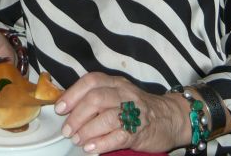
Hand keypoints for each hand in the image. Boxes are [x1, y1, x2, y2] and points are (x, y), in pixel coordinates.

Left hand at [54, 72, 185, 153]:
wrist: (171, 117)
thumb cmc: (137, 107)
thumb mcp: (118, 94)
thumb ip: (96, 97)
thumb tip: (66, 105)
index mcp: (116, 83)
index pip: (91, 81)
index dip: (72, 94)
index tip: (60, 108)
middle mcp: (125, 94)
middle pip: (96, 99)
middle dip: (77, 116)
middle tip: (67, 130)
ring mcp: (134, 112)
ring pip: (106, 117)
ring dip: (87, 130)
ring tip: (78, 140)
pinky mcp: (140, 131)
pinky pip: (118, 136)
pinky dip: (101, 143)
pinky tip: (91, 148)